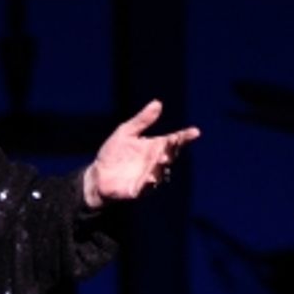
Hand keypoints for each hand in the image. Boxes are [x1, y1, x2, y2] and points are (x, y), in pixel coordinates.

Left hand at [83, 100, 199, 206]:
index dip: (185, 137)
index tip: (195, 132)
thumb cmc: (113, 153)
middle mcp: (155, 162)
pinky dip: (149, 184)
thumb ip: (141, 120)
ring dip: (161, 166)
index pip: (174, 141)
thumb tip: (157, 103)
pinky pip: (147, 188)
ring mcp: (149, 176)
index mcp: (155, 146)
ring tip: (161, 159)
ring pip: (161, 172)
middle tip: (170, 144)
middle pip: (170, 155)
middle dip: (171, 150)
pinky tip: (150, 179)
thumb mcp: (126, 132)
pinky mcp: (139, 190)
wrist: (97, 175)